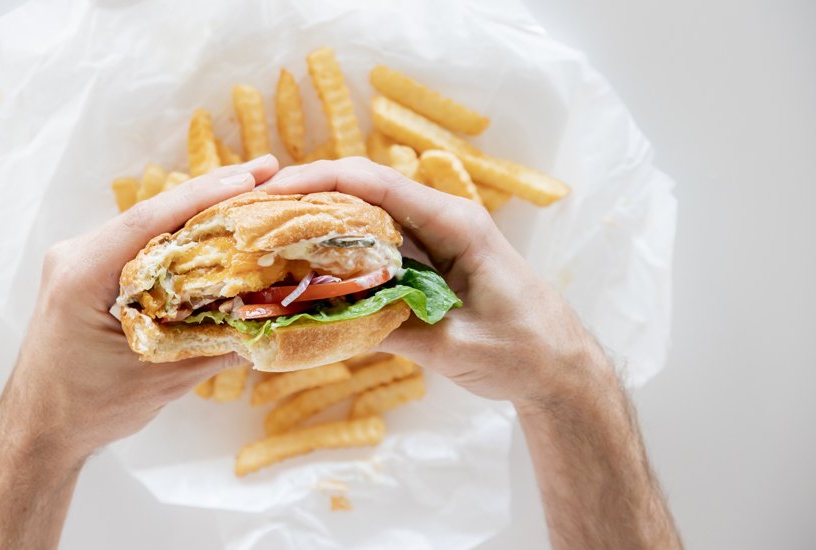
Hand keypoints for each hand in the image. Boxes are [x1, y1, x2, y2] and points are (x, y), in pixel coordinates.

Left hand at [0, 155, 277, 465]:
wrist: (37, 429)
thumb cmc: (87, 410)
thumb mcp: (160, 381)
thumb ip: (215, 347)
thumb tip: (273, 322)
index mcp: (81, 276)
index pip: (150, 221)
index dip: (205, 194)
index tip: (252, 177)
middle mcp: (74, 255)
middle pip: (152, 213)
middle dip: (210, 193)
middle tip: (266, 173)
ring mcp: (76, 260)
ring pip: (146, 224)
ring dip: (196, 210)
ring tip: (250, 192)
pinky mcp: (84, 270)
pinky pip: (137, 242)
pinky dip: (177, 234)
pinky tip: (213, 226)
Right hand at [259, 157, 610, 406]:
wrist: (560, 368)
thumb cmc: (522, 351)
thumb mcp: (455, 346)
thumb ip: (393, 329)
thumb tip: (323, 323)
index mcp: (455, 224)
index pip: (377, 183)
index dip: (321, 180)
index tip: (275, 189)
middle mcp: (441, 220)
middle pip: (363, 190)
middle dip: (308, 195)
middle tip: (256, 213)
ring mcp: (434, 240)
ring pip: (365, 215)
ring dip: (318, 220)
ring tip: (268, 233)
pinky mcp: (427, 262)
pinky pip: (376, 244)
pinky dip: (339, 249)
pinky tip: (306, 264)